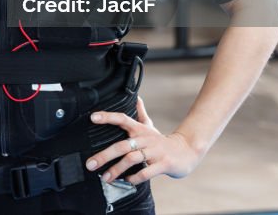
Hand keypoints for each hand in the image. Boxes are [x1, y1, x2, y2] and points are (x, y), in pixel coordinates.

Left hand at [85, 97, 203, 185]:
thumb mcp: (150, 126)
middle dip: (104, 155)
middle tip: (90, 164)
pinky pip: (146, 172)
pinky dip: (135, 177)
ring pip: (132, 159)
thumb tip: (136, 97)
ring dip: (117, 169)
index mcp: (140, 130)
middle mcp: (146, 139)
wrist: (187, 151)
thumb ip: (140, 114)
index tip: (92, 117)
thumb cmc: (162, 141)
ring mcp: (155, 152)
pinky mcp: (163, 164)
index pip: (122, 118)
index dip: (108, 117)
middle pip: (122, 145)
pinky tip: (127, 180)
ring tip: (105, 178)